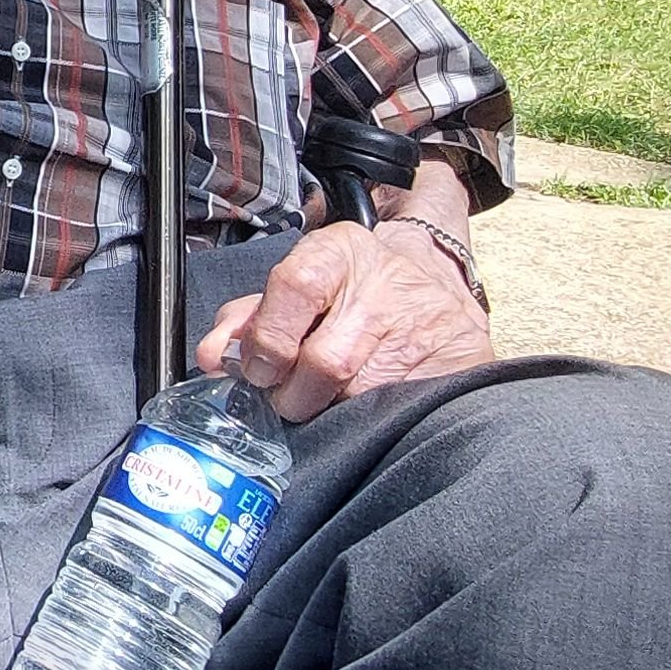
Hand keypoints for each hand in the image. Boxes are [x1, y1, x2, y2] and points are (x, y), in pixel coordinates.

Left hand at [193, 218, 491, 423]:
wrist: (433, 285)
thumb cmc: (350, 290)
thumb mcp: (300, 282)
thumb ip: (249, 317)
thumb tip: (212, 355)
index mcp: (338, 251)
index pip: (294, 286)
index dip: (268, 339)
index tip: (259, 369)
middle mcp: (384, 282)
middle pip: (324, 360)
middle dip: (294, 393)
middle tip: (290, 395)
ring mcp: (425, 324)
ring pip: (357, 395)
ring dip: (330, 410)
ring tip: (329, 397)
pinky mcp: (458, 360)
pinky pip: (396, 410)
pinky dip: (371, 417)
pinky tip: (367, 404)